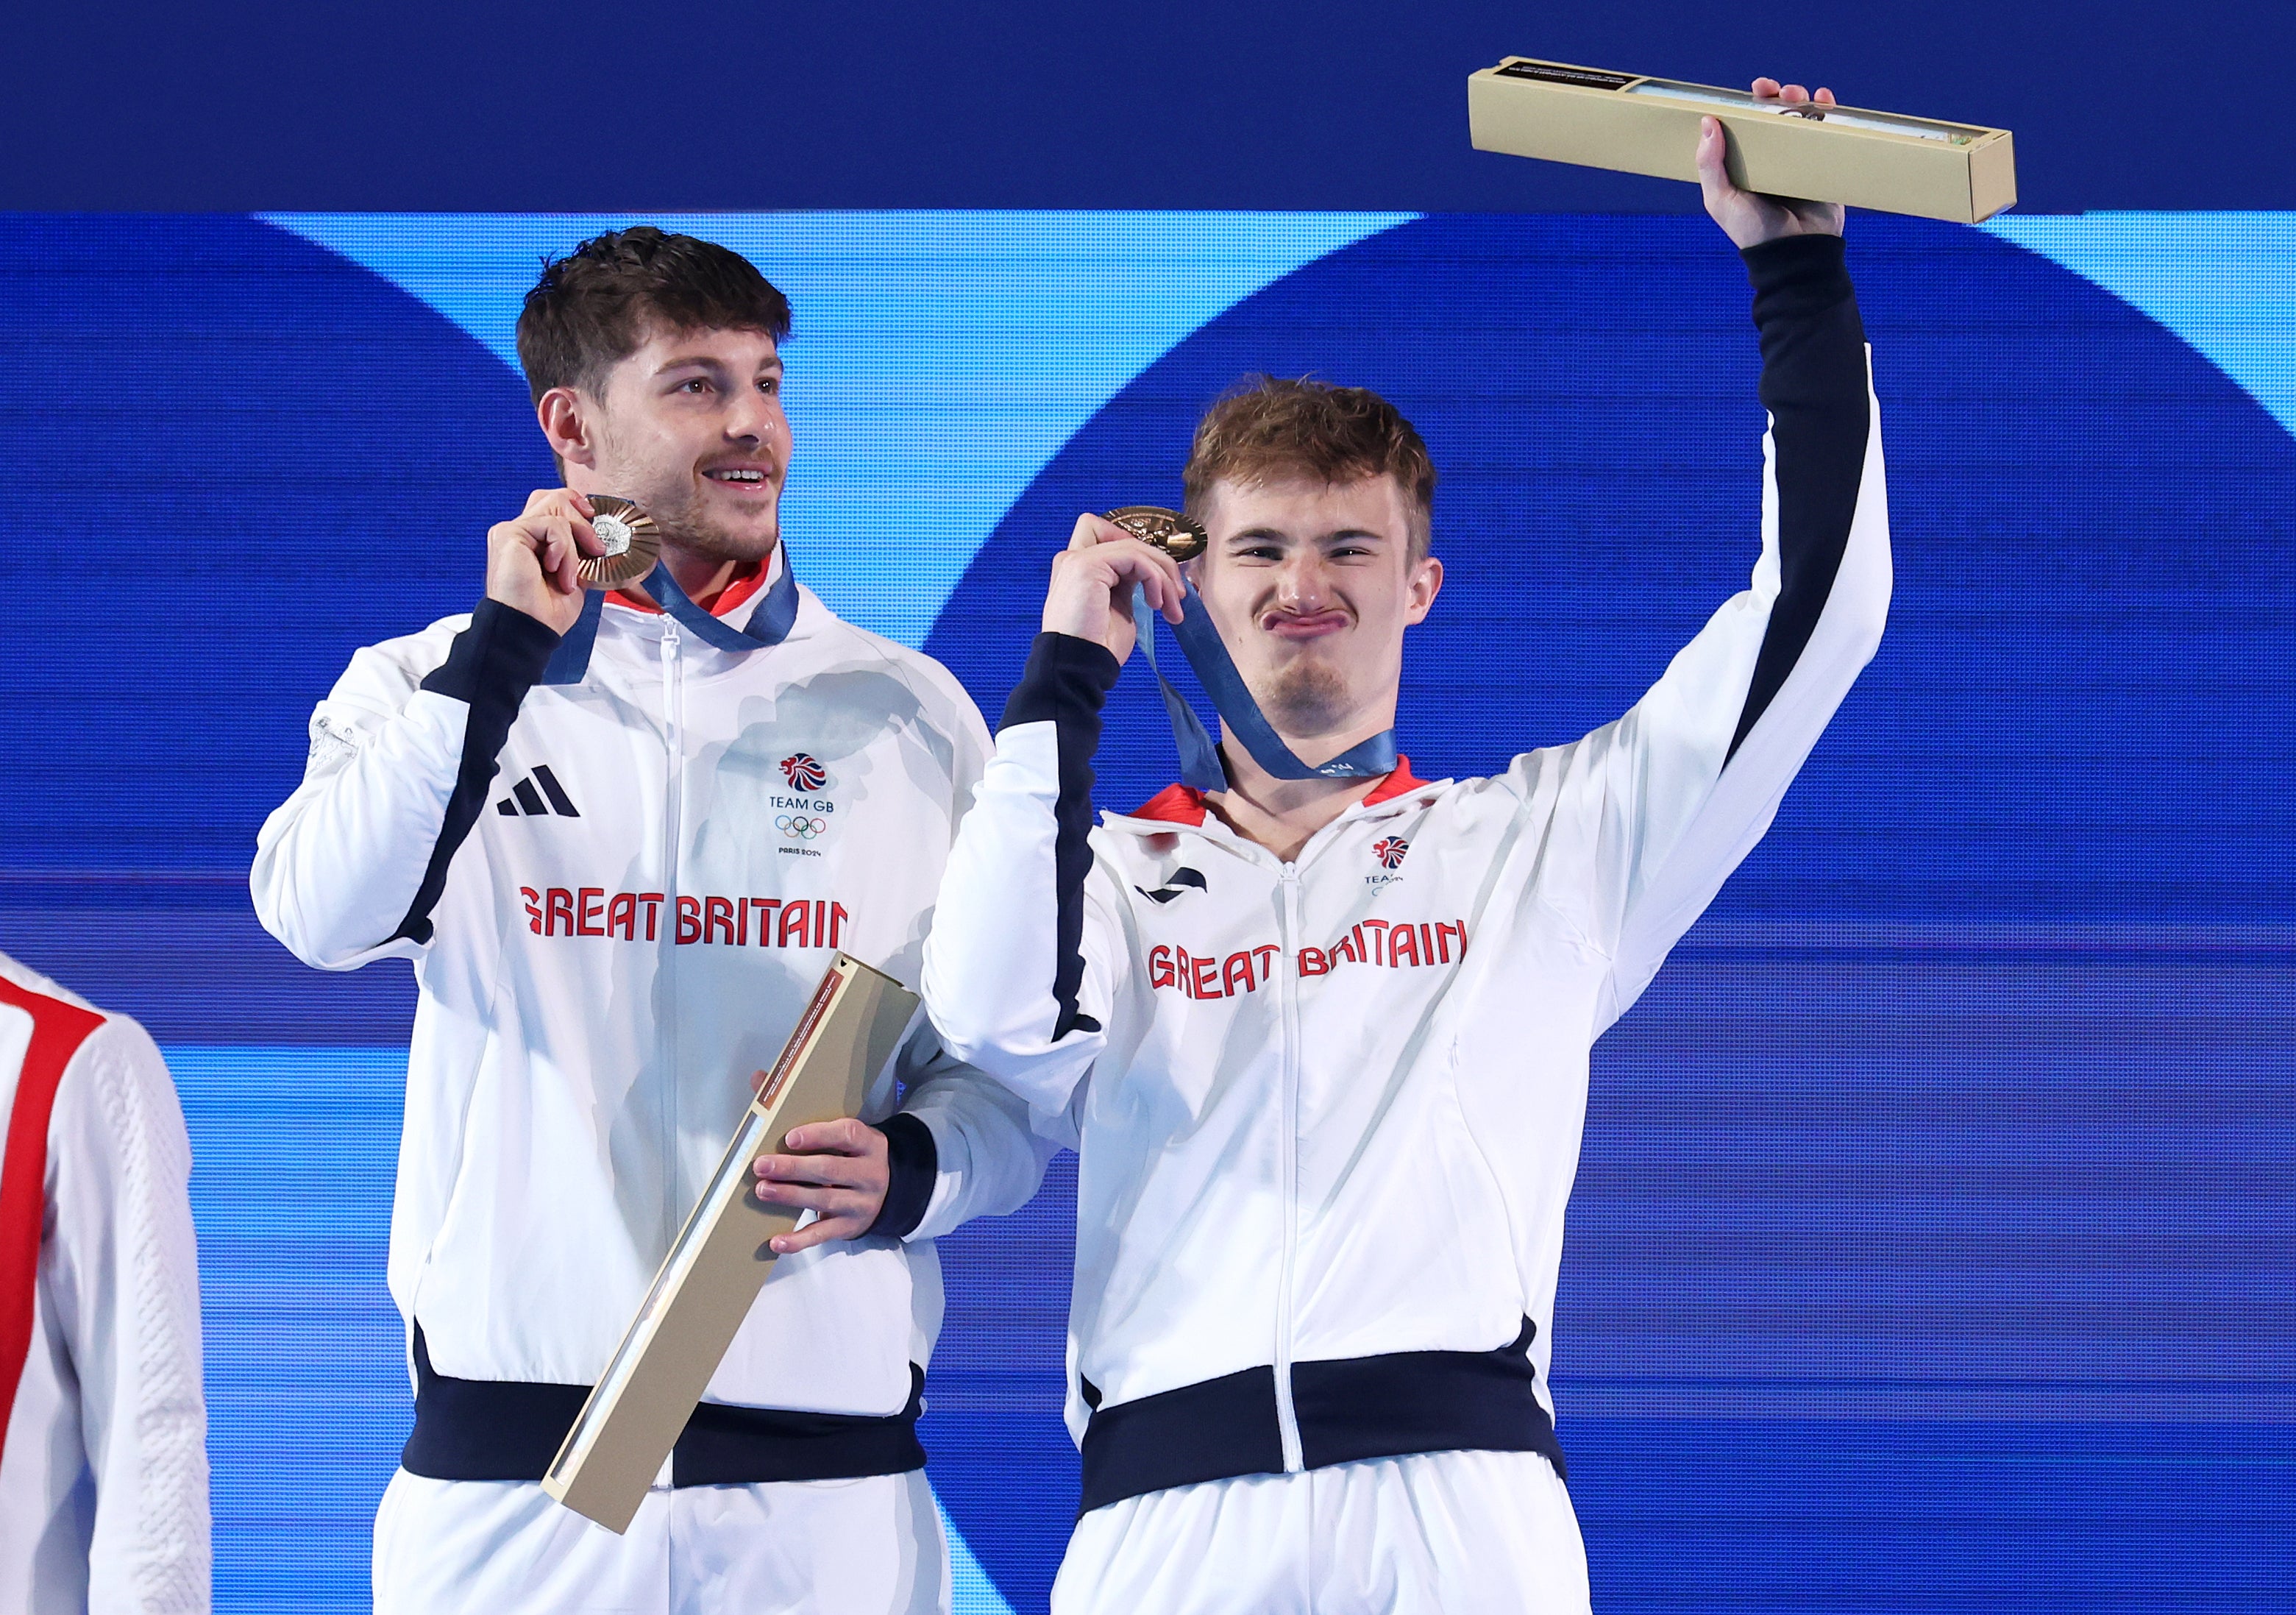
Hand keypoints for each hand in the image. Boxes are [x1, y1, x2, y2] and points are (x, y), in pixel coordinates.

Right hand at [485, 487, 605, 634]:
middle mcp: (519, 531)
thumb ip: (579, 551)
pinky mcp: (509, 533)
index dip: (576, 504)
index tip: (594, 520)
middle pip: (553, 496)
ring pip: (557, 509)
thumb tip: (599, 537)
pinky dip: (564, 550)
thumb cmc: (547, 611)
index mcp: (532, 539)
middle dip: (582, 520)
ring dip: (575, 546)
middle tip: (596, 548)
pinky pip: (552, 525)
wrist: (531, 628)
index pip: (553, 502)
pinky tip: (555, 571)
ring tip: (570, 576)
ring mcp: (512, 531)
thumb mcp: (574, 574)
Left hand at [751, 1115, 891, 1253]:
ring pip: (823, 1199)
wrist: (891, 1193)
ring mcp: (860, 1204)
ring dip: (789, 1195)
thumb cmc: (859, 1160)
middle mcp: (869, 1175)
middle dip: (792, 1168)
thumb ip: (827, 1135)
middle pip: (829, 1169)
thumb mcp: (855, 1141)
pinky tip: (777, 1241)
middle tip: (762, 1166)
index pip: (847, 1135)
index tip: (789, 1139)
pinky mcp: (849, 1227)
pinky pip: (822, 1234)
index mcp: (870, 1145)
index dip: (818, 1136)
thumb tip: (779, 1135)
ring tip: (763, 1190)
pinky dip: (798, 1240)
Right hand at [1041, 512, 1186, 661]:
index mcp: (1077, 570)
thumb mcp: (1118, 609)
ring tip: (1171, 606)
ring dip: (1162, 575)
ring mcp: (1078, 560)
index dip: (1133, 547)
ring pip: (1135, 546)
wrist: (1078, 668)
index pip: (1104, 534)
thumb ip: (1127, 584)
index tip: (1155, 578)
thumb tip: (1152, 576)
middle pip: (1122, 534)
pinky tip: (1156, 604)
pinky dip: (1154, 578)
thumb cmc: (1097, 647)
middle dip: (1155, 558)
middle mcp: (1073, 559)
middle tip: (1174, 591)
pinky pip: (1135, 558)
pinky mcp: (1088, 566)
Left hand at [1697, 79, 1847, 248]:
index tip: (1755, 90)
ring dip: (1802, 100)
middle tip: (1778, 90)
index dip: (1751, 104)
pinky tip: (1825, 100)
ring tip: (1800, 94)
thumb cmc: (1753, 231)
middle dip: (1778, 97)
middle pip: (1777, 117)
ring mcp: (1799, 160)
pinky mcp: (1823, 165)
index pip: (1748, 125)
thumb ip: (1710, 165)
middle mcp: (1772, 158)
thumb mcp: (1722, 200)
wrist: (1794, 254)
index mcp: (1746, 163)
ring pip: (1802, 120)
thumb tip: (1707, 122)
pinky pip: (1827, 134)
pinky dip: (1827, 113)